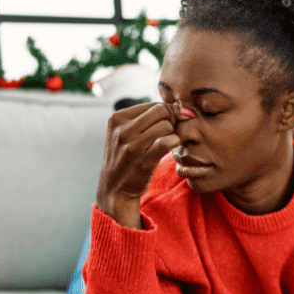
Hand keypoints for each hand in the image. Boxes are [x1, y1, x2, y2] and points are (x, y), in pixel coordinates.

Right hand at [95, 102, 180, 228]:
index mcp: (117, 118)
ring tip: (167, 143)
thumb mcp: (127, 133)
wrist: (114, 189)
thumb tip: (179, 107)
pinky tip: (171, 148)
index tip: (170, 124)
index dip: (168, 112)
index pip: (153, 105)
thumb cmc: (127, 158)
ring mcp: (131, 145)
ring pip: (166, 126)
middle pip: (161, 112)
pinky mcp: (143, 160)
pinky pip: (167, 141)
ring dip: (172, 134)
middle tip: (171, 133)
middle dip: (172, 121)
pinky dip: (174, 142)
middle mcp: (122, 129)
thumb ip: (147, 118)